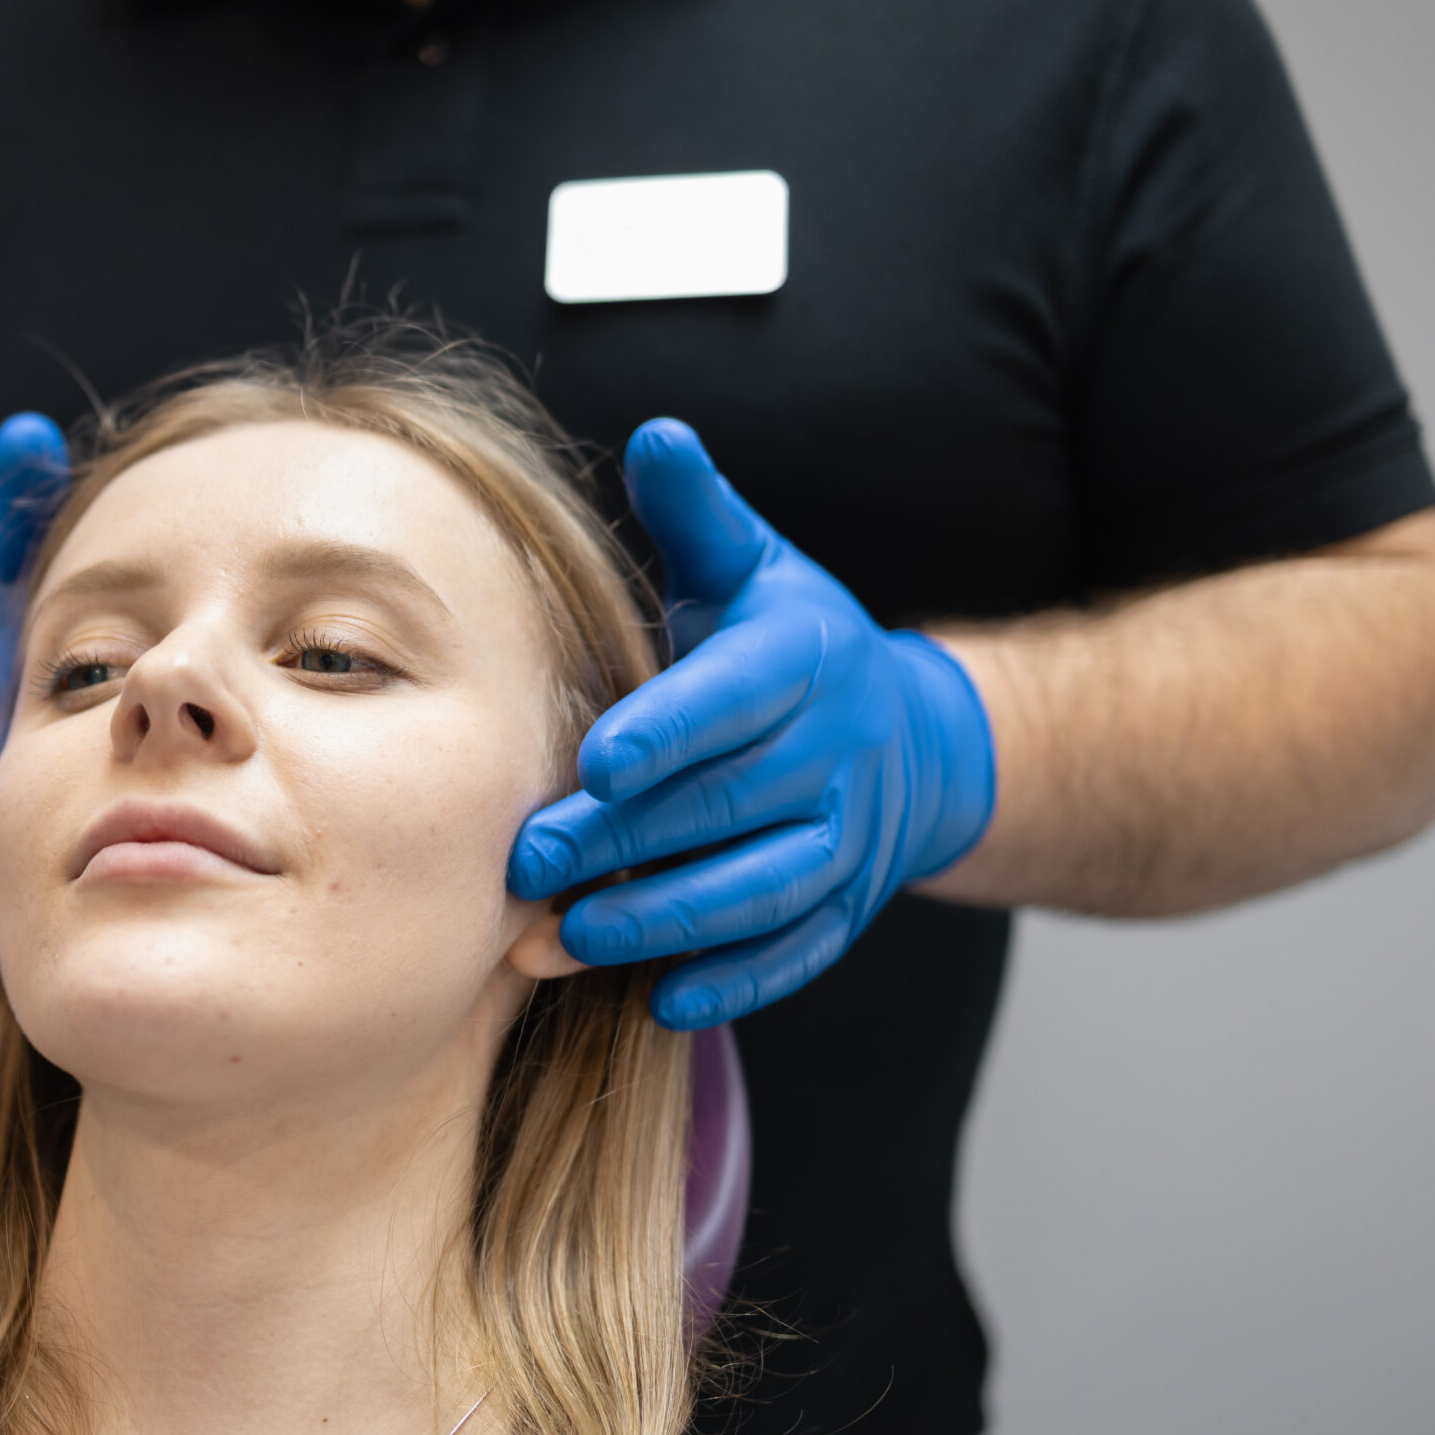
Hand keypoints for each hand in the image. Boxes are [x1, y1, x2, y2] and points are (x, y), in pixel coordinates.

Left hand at [508, 419, 994, 1028]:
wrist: (907, 736)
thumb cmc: (786, 645)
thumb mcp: (750, 566)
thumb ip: (696, 513)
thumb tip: (655, 435)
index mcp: (803, 660)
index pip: (735, 696)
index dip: (670, 730)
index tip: (597, 763)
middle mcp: (836, 751)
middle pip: (729, 804)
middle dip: (625, 841)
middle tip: (528, 864)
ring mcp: (848, 836)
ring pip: (763, 889)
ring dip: (667, 921)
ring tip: (570, 939)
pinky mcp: (846, 905)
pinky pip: (798, 952)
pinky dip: (737, 982)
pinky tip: (662, 1000)